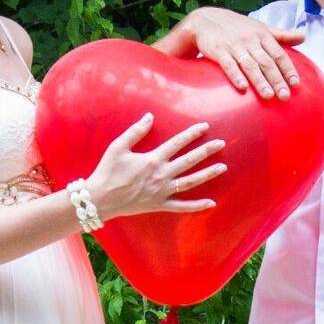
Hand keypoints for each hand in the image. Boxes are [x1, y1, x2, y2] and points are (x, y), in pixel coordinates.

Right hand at [85, 113, 225, 222]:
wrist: (100, 198)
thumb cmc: (107, 171)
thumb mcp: (118, 147)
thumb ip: (135, 132)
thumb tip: (150, 117)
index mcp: (153, 159)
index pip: (177, 143)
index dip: (192, 134)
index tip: (205, 126)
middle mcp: (161, 175)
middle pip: (189, 161)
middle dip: (206, 151)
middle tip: (221, 144)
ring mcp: (162, 191)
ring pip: (190, 182)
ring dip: (207, 174)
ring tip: (222, 167)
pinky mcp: (159, 205)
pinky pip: (181, 206)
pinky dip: (197, 206)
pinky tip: (211, 203)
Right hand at [182, 8, 305, 99]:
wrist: (205, 20)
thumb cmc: (237, 27)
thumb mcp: (260, 27)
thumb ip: (281, 35)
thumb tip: (304, 37)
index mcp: (262, 35)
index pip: (279, 53)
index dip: (288, 69)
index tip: (295, 83)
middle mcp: (250, 40)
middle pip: (267, 62)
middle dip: (277, 80)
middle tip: (285, 96)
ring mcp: (234, 46)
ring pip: (250, 65)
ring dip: (260, 81)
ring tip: (269, 96)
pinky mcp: (219, 51)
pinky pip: (228, 65)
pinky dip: (236, 76)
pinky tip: (243, 88)